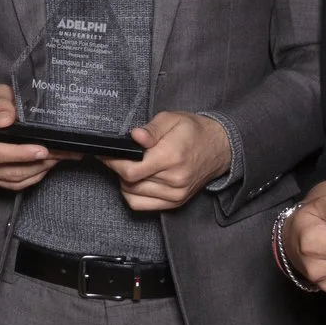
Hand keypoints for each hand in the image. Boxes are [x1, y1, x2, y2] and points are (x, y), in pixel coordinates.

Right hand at [0, 83, 69, 191]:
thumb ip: (2, 103)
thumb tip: (6, 120)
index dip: (21, 154)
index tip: (43, 150)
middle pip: (8, 168)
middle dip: (39, 162)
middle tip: (62, 152)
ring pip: (13, 178)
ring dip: (39, 170)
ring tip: (59, 157)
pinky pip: (13, 184)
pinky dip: (32, 177)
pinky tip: (45, 166)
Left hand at [108, 111, 233, 211]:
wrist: (219, 148)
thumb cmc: (194, 131)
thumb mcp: (172, 119)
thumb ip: (151, 129)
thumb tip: (134, 136)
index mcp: (172, 156)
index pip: (131, 169)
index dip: (113, 161)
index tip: (106, 153)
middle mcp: (175, 179)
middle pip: (129, 182)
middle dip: (117, 168)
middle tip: (116, 156)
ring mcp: (175, 194)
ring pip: (132, 194)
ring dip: (125, 180)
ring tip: (131, 165)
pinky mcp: (175, 202)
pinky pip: (140, 205)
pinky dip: (131, 194)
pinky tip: (136, 180)